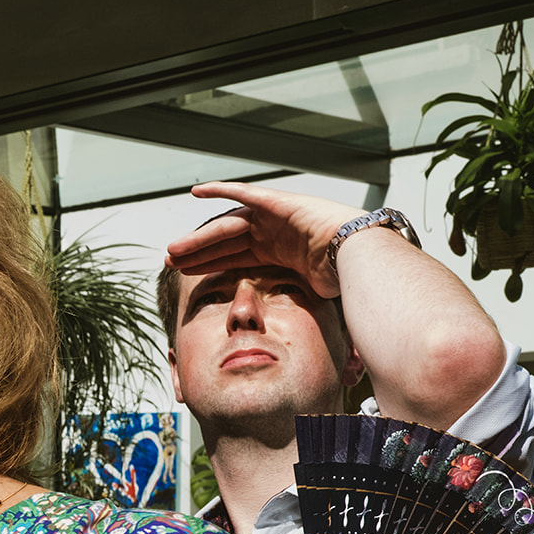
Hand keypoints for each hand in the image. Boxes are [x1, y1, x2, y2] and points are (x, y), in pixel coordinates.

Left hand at [163, 182, 362, 299]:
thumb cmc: (346, 282)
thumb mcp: (309, 300)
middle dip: (198, 252)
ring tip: (174, 248)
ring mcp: (278, 218)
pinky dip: (221, 189)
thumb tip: (294, 344)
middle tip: (170, 260)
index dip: (211, 265)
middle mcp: (277, 234)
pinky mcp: (280, 203)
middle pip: (227, 243)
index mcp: (282, 256)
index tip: (185, 274)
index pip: (237, 259)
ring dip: (200, 236)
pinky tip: (196, 191)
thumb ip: (295, 312)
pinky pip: (245, 194)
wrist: (364, 260)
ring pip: (228, 226)